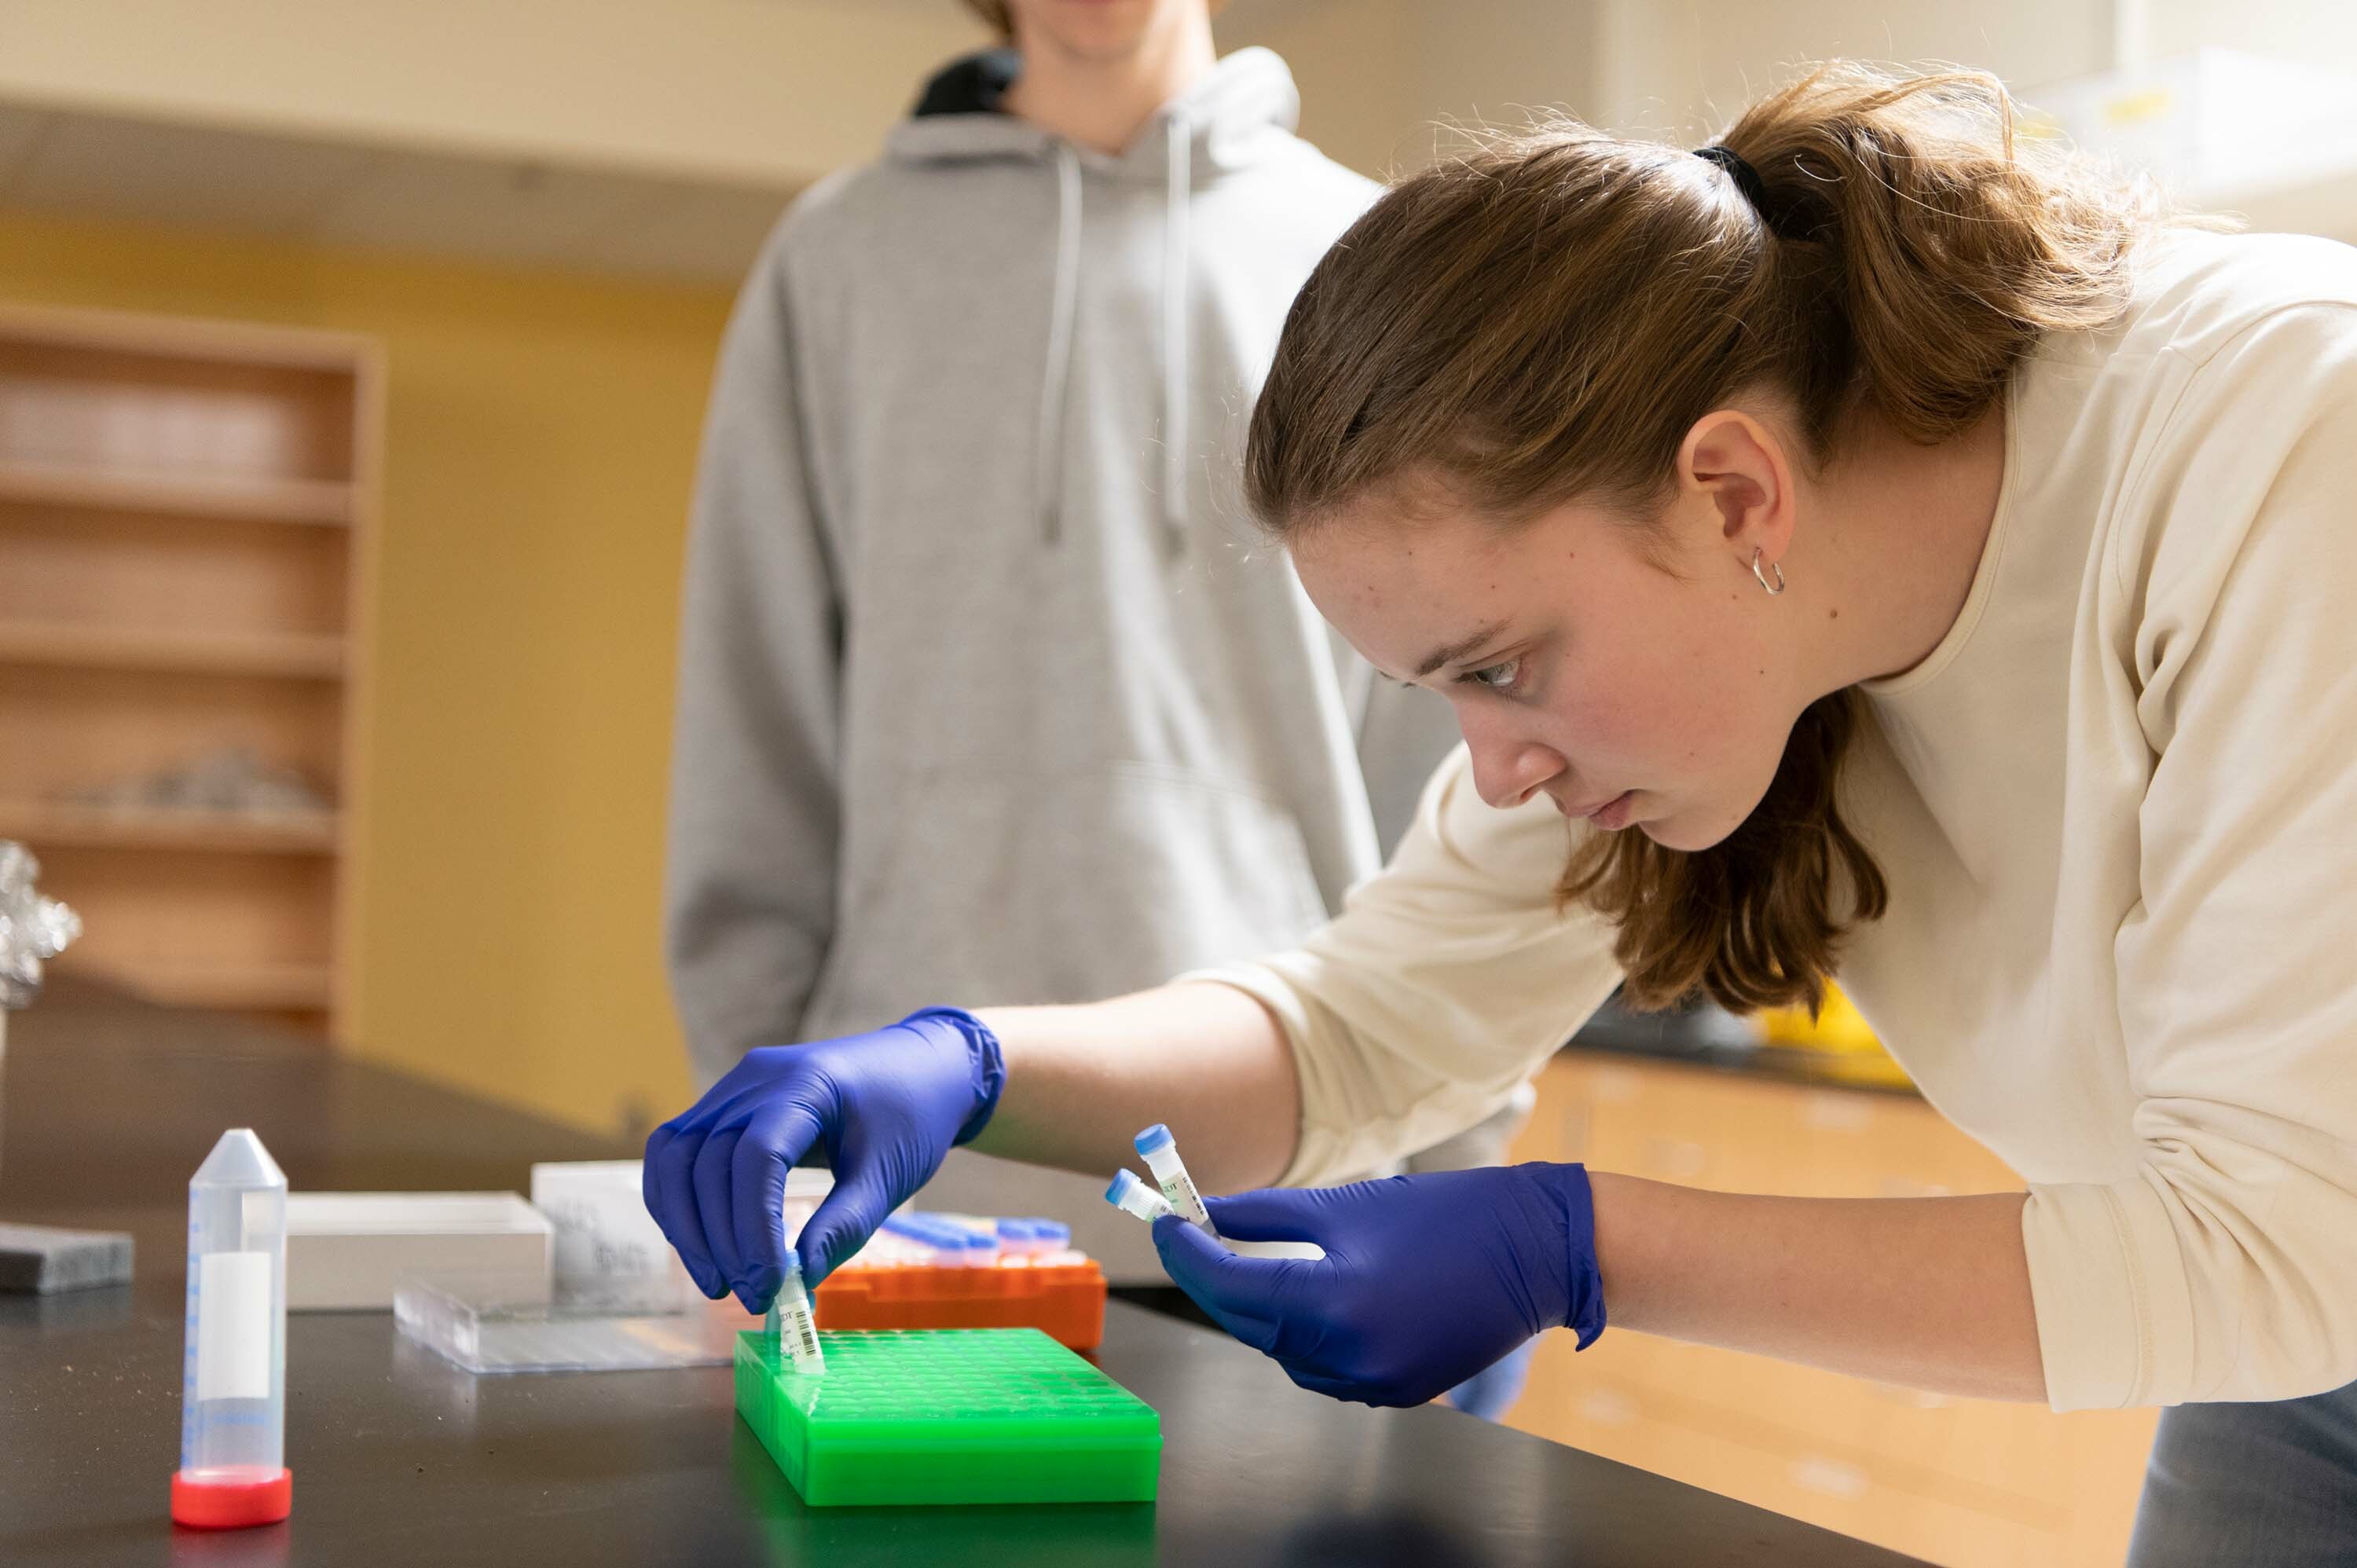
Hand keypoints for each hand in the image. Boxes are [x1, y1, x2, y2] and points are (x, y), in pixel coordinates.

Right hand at [642, 1007, 1003, 1311]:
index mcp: (806, 1083)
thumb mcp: (889, 1175)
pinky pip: (679, 1152)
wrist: (922, 1068)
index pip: (756, 1157)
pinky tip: (700, 1247)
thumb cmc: (911, 1118)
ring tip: (717, 1283)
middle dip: (721, 1239)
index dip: (752, 1228)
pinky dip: (678, 1201)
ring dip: (687, 1226)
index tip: (768, 1286)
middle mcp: (756, 1078)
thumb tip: (797, 1284)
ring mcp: (733, 1088)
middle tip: (750, 1297)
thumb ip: (844, 1226)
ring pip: (678, 1157)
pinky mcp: (723, 1106)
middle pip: (709, 1161)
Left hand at [1152, 1163, 1603, 1406]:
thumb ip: (1265, 1215)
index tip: (1162, 1221)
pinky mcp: (1397, 1392)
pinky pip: (1321, 1368)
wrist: (1534, 1252)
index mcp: (1337, 1301)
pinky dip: (1299, 1335)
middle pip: (1249, 1322)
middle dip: (1211, 1280)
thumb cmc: (1448, 1215)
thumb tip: (1204, 1213)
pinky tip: (1299, 1297)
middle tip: (1185, 1236)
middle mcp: (1350, 1355)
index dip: (1186, 1252)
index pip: (1231, 1285)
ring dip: (1255, 1309)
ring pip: (1281, 1350)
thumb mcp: (1348, 1206)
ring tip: (1241, 1260)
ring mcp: (1375, 1383)